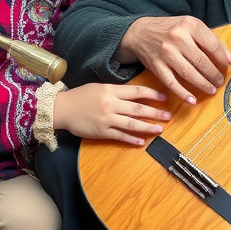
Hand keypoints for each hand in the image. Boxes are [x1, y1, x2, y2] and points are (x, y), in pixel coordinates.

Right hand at [53, 82, 170, 146]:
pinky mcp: (101, 132)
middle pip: (138, 109)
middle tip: (168, 116)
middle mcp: (111, 105)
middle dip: (156, 113)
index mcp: (111, 90)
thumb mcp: (100, 87)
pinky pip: (120, 136)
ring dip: (147, 127)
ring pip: (132, 124)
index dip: (153, 95)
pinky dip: (131, 140)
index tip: (164, 98)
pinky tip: (141, 142)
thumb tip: (137, 94)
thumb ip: (118, 90)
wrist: (62, 109)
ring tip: (160, 129)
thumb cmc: (81, 96)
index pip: (137, 92)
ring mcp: (106, 119)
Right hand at [115, 15, 230, 105]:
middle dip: (214, 75)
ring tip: (211, 90)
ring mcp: (166, 53)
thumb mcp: (192, 27)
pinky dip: (183, 94)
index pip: (213, 45)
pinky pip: (172, 83)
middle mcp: (178, 38)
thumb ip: (213, 41)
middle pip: (202, 61)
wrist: (140, 32)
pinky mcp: (157, 66)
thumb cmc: (172, 29)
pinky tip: (192, 100)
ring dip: (203, 85)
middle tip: (220, 82)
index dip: (223, 59)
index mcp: (190, 25)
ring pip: (189, 73)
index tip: (228, 67)